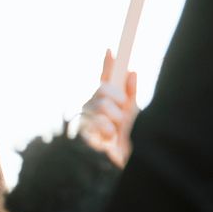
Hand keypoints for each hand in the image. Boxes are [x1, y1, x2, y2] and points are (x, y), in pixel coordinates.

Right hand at [78, 50, 138, 167]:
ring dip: (113, 118)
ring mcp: (85, 115)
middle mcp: (93, 104)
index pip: (106, 77)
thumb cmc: (123, 138)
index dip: (108, 63)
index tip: (111, 50)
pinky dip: (106, 129)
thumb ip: (131, 93)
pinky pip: (95, 120)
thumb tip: (132, 71)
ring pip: (99, 104)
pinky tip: (107, 137)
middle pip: (102, 88)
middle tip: (123, 111)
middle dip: (116, 98)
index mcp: (106, 99)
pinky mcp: (80, 128)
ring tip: (115, 131)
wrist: (114, 161)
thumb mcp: (131, 114)